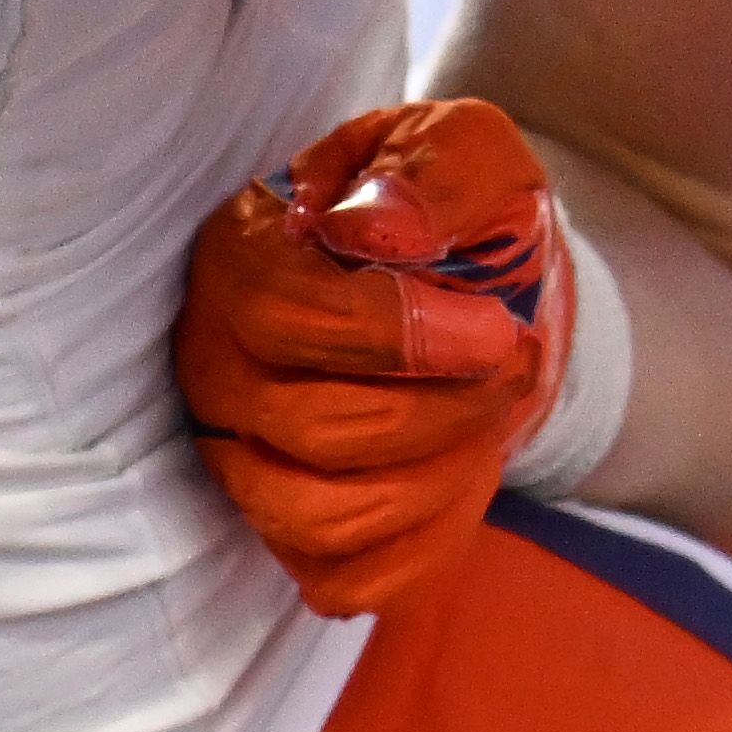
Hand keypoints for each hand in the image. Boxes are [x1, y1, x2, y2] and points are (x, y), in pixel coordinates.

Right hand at [173, 98, 577, 615]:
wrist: (478, 289)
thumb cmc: (454, 214)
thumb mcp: (467, 151)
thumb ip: (435, 170)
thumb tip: (378, 228)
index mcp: (239, 259)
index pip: (285, 319)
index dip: (404, 338)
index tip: (498, 328)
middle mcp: (216, 365)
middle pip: (315, 431)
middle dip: (446, 411)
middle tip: (515, 366)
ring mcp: (243, 457)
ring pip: (322, 519)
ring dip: (439, 477)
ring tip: (487, 420)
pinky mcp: (290, 534)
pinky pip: (347, 580)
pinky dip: (423, 541)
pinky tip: (459, 472)